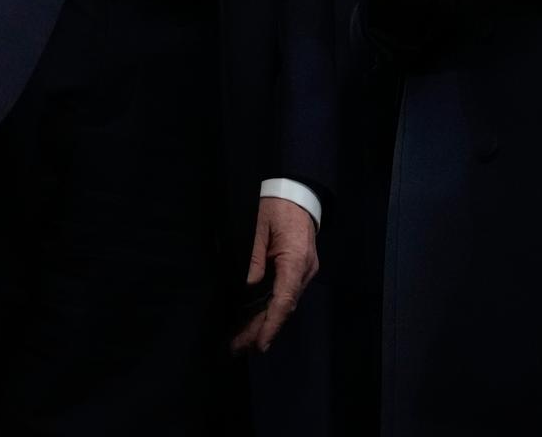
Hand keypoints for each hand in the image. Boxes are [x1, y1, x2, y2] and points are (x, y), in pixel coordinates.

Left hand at [231, 197, 317, 353]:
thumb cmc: (276, 206)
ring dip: (264, 323)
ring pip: (285, 304)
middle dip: (261, 330)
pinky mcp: (300, 270)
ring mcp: (305, 271)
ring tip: (241, 341)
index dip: (271, 324)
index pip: (284, 299)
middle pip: (283, 307)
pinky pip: (286, 295)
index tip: (259, 345)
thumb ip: (254, 257)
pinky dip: (271, 310)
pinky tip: (255, 321)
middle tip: (236, 348)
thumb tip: (248, 287)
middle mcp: (304, 270)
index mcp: (296, 259)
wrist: (298, 193)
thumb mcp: (258, 226)